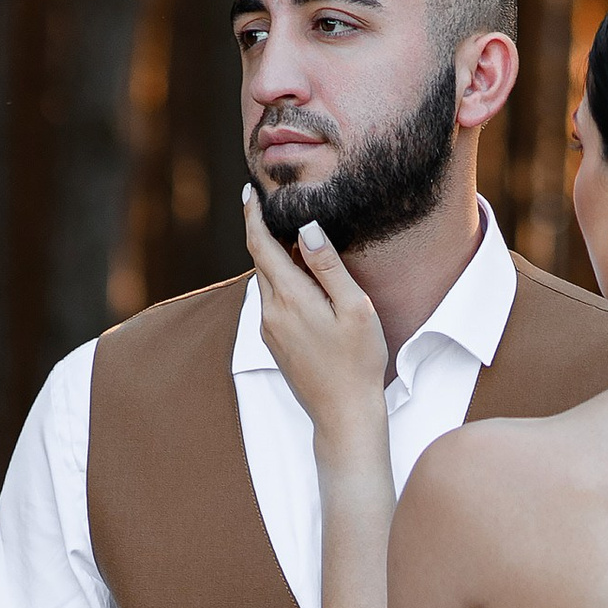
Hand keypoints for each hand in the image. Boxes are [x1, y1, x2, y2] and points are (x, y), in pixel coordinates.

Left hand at [241, 188, 388, 447]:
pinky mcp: (274, 344)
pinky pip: (271, 302)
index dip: (252, 215)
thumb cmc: (358, 362)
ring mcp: (269, 330)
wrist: (343, 416)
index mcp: (289, 298)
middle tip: (277, 208)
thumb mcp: (355, 308)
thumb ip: (328, 266)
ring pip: (265, 282)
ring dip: (275, 259)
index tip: (249, 192)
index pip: (260, 245)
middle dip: (265, 233)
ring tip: (296, 243)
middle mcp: (270, 312)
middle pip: (260, 261)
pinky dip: (281, 283)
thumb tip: (305, 229)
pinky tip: (303, 284)